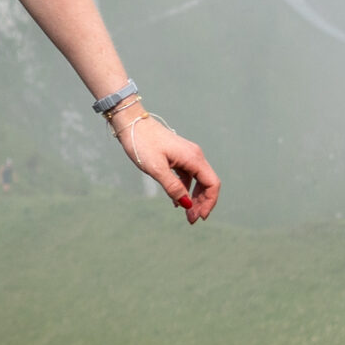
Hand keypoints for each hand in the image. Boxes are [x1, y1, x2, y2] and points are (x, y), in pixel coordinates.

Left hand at [112, 106, 219, 223]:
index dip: (209, 202)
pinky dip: (185, 190)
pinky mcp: (179, 156)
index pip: (212, 184)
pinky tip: (177, 202)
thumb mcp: (156, 169)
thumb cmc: (142, 144)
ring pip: (198, 181)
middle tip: (192, 220)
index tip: (200, 217)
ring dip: (194, 198)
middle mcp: (195, 156)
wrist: (132, 124)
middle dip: (202, 203)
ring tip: (187, 214)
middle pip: (207, 184)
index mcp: (194, 158)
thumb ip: (173, 187)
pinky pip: (188, 177)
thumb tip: (187, 205)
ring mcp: (187, 155)